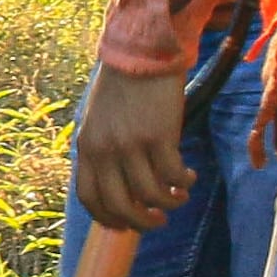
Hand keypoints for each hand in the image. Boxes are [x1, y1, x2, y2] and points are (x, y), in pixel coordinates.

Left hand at [73, 62, 192, 234]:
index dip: (108, 219)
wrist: (142, 50)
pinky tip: (190, 177)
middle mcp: (104, 150)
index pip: (90, 197)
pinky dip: (184, 183)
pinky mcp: (158, 136)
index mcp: (87, 147)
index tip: (125, 226)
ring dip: (169, 204)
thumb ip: (104, 150)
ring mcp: (130, 145)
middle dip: (140, 222)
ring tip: (179, 197)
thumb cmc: (124, 85)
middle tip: (158, 221)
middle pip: (119, 205)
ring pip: (150, 195)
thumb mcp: (100, 120)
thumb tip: (122, 185)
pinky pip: (173, 176)